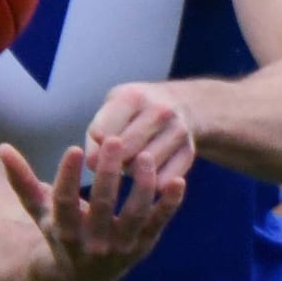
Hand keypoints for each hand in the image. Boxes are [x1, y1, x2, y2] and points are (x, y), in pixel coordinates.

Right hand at [0, 130, 185, 280]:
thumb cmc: (57, 236)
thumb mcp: (39, 212)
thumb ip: (22, 181)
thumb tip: (3, 148)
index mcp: (64, 233)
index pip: (64, 202)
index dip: (67, 176)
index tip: (74, 149)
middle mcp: (92, 244)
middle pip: (101, 205)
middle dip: (107, 173)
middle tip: (113, 140)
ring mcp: (119, 249)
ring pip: (133, 216)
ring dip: (142, 187)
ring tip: (145, 157)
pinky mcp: (141, 248)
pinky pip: (157, 226)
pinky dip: (169, 206)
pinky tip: (179, 181)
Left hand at [82, 80, 198, 184]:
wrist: (180, 104)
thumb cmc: (134, 112)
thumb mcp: (111, 111)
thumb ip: (96, 137)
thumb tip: (92, 164)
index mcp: (133, 96)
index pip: (104, 132)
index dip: (96, 145)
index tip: (100, 145)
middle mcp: (159, 111)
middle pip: (125, 151)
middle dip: (114, 161)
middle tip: (116, 158)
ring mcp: (177, 131)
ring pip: (143, 168)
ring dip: (132, 172)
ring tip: (132, 161)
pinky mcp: (188, 152)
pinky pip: (163, 180)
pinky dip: (151, 183)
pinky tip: (149, 172)